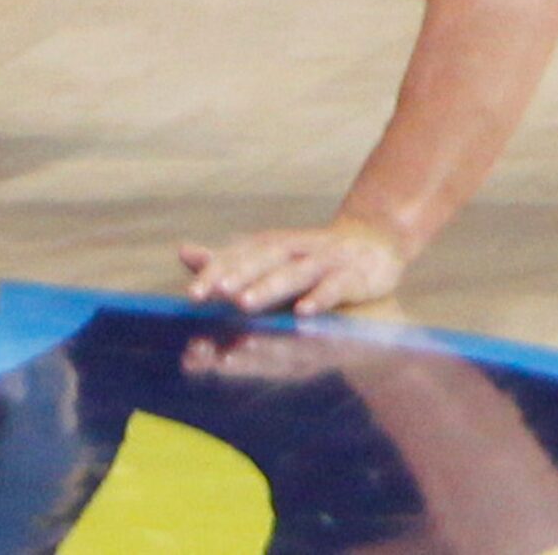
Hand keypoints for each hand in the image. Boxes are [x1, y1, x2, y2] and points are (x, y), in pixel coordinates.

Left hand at [179, 217, 410, 314]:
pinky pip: (335, 287)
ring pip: (293, 273)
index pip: (235, 256)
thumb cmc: (309, 259)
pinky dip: (319, 297)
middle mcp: (292, 249)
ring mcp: (323, 261)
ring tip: (244, 304)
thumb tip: (183, 251)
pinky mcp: (353, 275)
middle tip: (215, 294)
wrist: (374, 245)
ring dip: (269, 287)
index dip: (214, 273)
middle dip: (237, 277)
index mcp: (268, 245)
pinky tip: (303, 312)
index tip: (192, 295)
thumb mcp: (269, 258)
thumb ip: (229, 260)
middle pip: (261, 260)